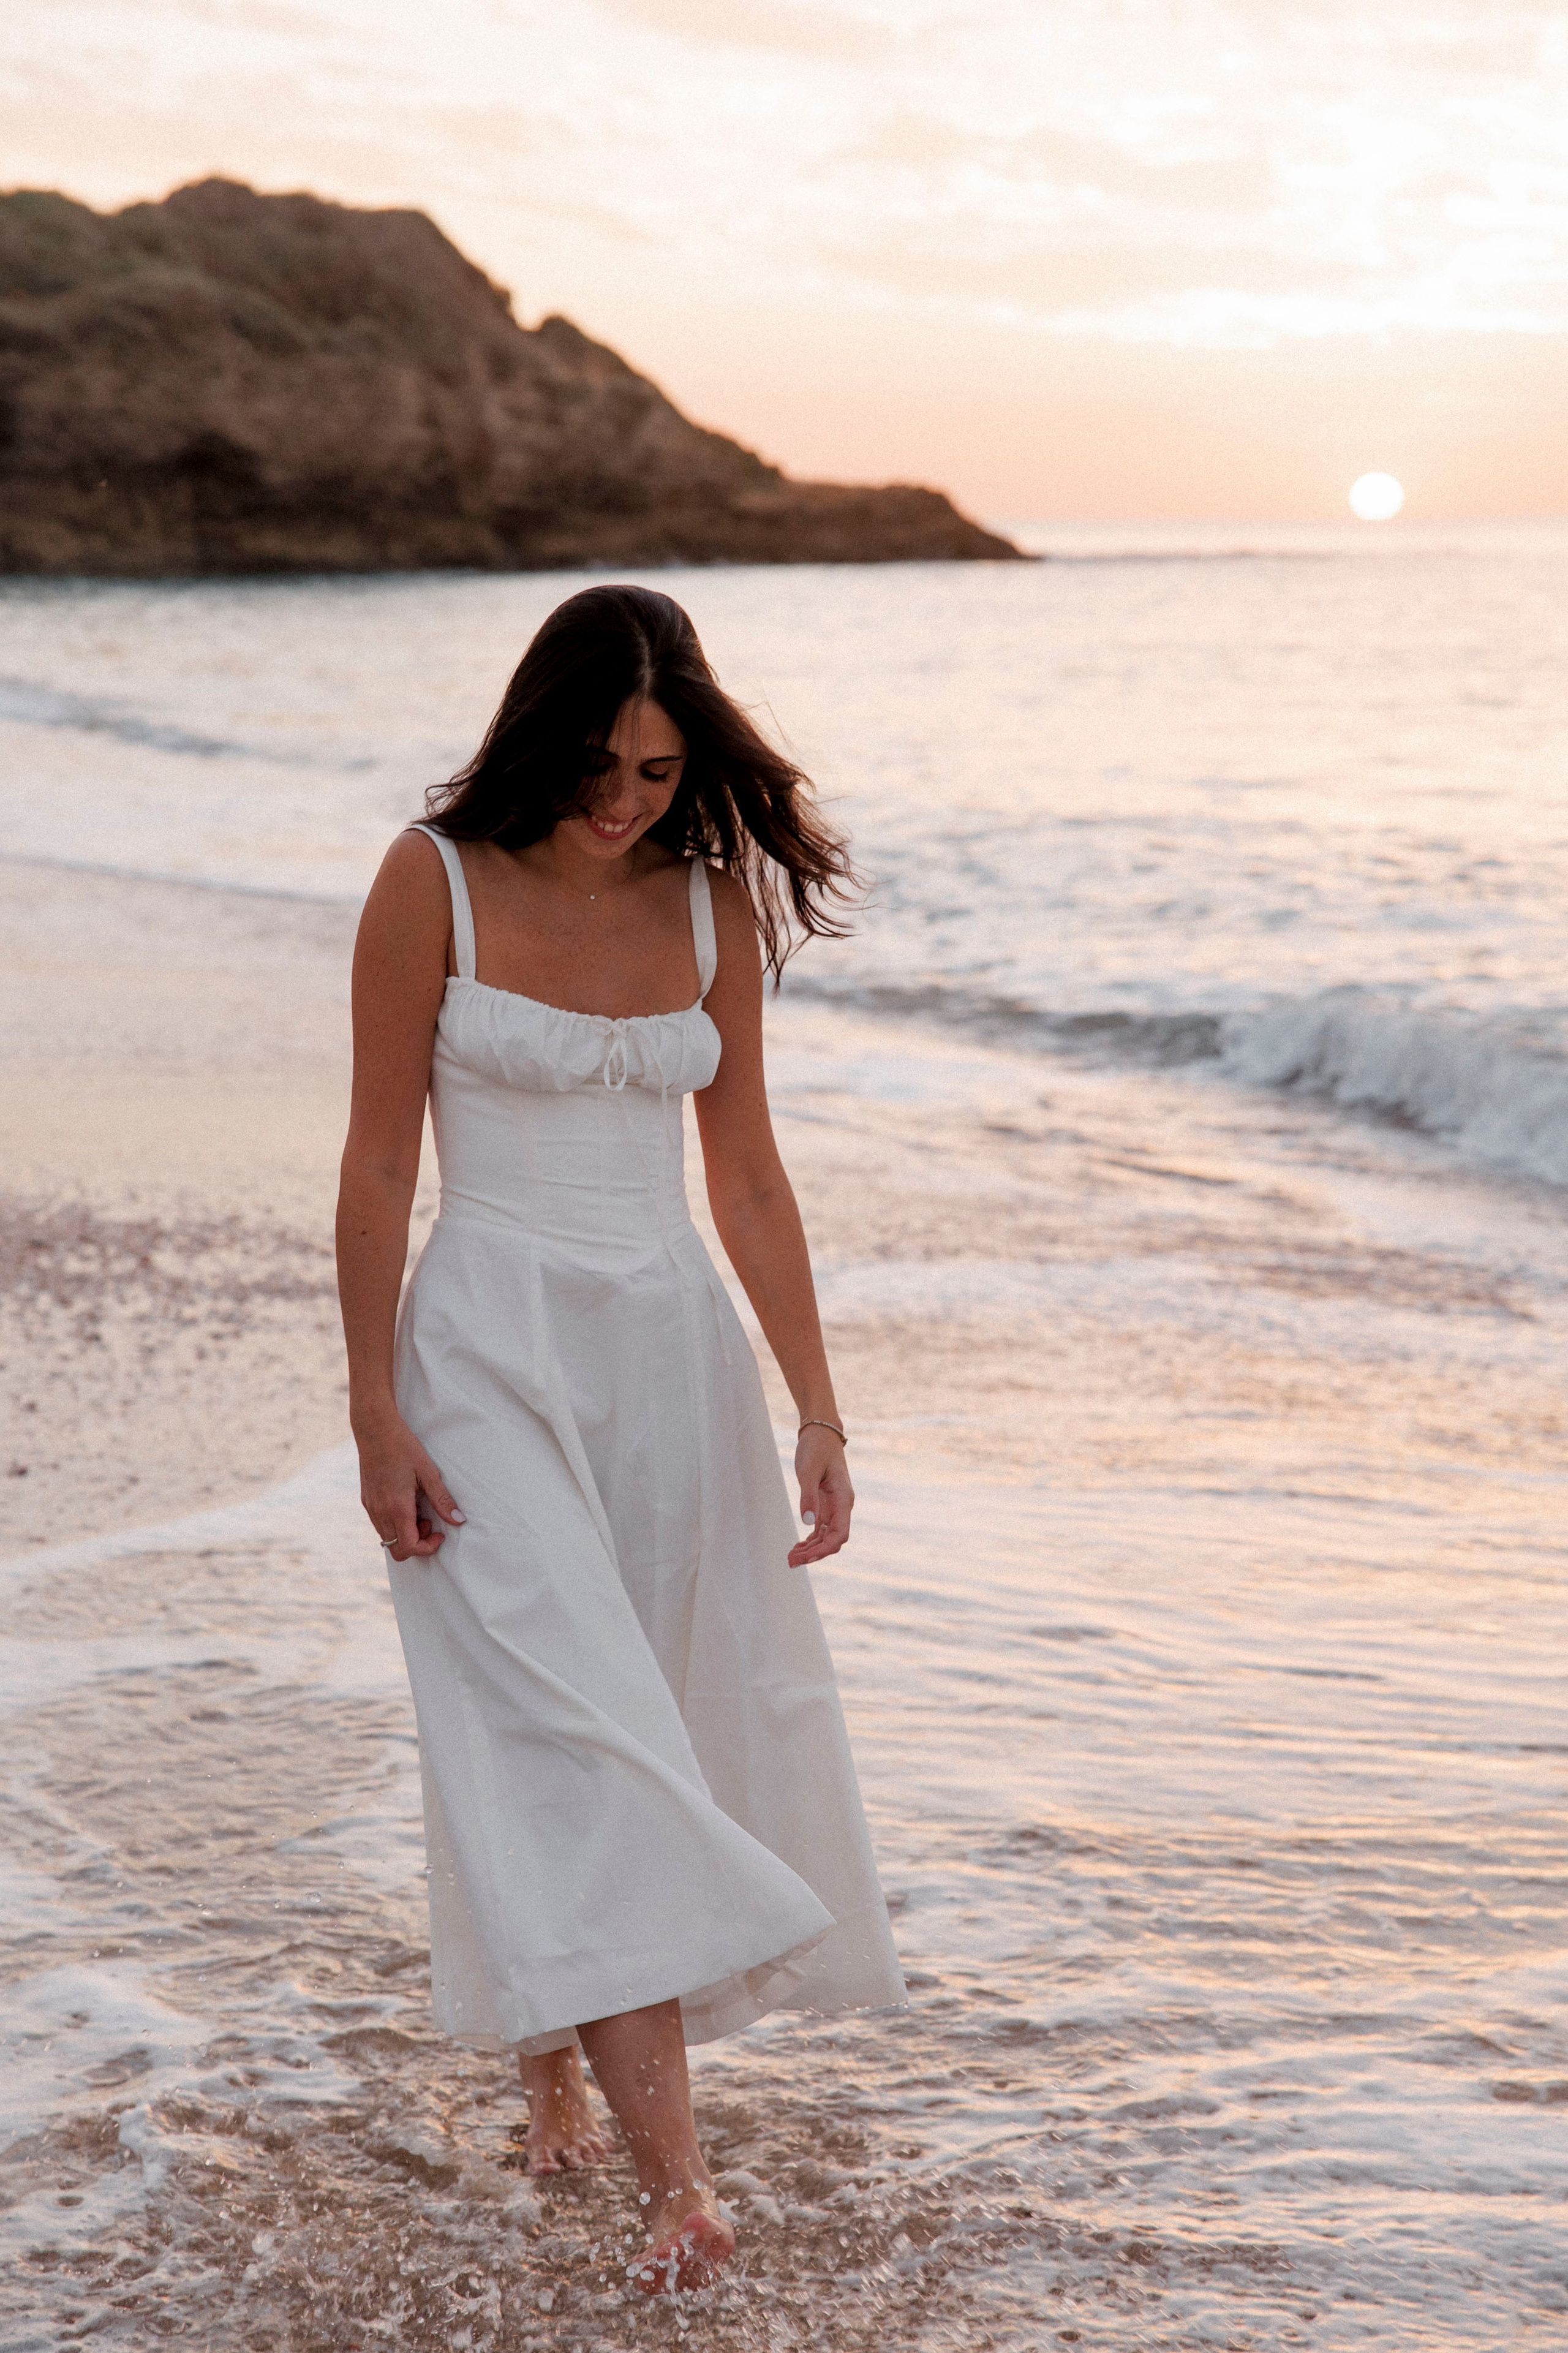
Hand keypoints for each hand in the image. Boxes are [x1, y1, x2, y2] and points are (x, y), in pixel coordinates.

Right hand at [356, 1415, 463, 1560]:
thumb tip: (458, 1520)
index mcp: (397, 1507)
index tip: (440, 1532)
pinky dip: (395, 1523)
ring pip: (387, 1538)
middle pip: (397, 1550)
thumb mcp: (428, 1472)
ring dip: (405, 1533)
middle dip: (416, 1543)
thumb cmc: (403, 1447)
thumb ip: (442, 1500)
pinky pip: (380, 1525)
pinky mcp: (366, 1501)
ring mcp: (371, 1508)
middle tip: (429, 1521)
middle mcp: (380, 1512)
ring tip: (419, 1508)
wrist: (375, 1429)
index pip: (409, 1547)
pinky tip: (406, 1502)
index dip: (427, 1547)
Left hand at [789, 1424, 851, 1565]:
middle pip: (832, 1540)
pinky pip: (819, 1529)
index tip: (806, 1557)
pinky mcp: (825, 1504)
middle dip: (814, 1554)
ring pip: (825, 1537)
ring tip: (791, 1558)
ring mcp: (834, 1507)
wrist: (821, 1433)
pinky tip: (797, 1547)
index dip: (825, 1549)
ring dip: (810, 1550)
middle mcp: (841, 1506)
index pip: (840, 1534)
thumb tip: (807, 1522)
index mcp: (844, 1499)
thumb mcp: (809, 1470)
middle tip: (791, 1562)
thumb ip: (808, 1496)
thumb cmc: (816, 1448)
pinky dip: (809, 1540)